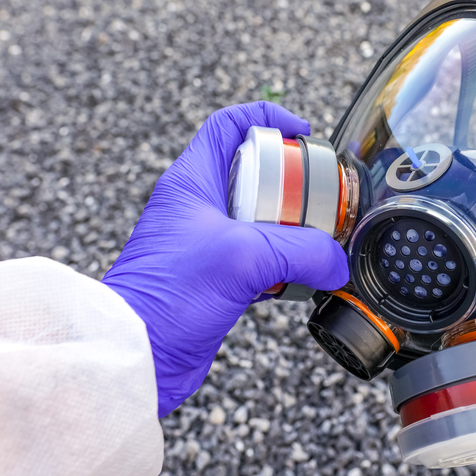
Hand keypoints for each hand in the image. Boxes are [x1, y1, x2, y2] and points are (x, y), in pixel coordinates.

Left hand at [103, 102, 348, 416]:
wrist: (140, 355)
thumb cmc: (168, 295)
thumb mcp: (243, 257)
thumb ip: (300, 251)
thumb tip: (336, 262)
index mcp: (192, 182)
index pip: (228, 126)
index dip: (268, 120)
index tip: (302, 133)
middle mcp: (197, 207)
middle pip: (254, 174)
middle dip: (292, 182)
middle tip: (320, 196)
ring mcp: (206, 243)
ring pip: (260, 219)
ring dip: (291, 227)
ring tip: (318, 239)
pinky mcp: (215, 278)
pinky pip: (259, 258)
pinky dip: (284, 264)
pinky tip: (300, 279)